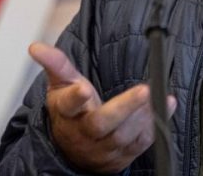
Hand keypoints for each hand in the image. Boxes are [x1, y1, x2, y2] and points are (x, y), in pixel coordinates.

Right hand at [29, 42, 174, 172]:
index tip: (84, 89)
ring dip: (142, 115)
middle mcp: (84, 132)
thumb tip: (36, 47)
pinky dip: (155, 125)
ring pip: (123, 135)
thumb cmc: (72, 111)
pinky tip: (166, 105)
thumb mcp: (61, 85)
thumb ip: (55, 64)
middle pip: (101, 123)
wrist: (74, 150)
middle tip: (144, 90)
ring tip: (155, 94)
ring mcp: (103, 147)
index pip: (68, 105)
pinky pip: (140, 143)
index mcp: (67, 112)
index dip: (75, 98)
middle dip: (124, 107)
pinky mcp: (121, 155)